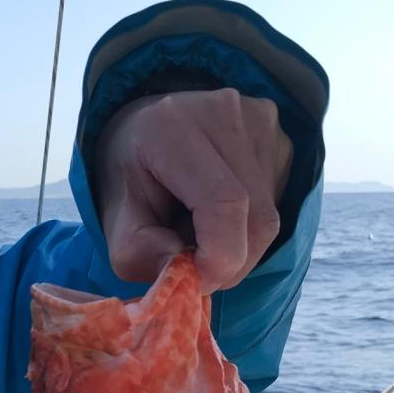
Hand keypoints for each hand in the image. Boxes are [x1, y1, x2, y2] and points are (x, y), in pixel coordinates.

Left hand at [95, 88, 292, 292]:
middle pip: (256, 219)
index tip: (194, 280)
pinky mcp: (279, 135)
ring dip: (239, 244)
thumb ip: (138, 251)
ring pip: (270, 217)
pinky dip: (248, 225)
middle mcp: (225, 112)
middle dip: (229, 262)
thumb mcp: (114, 218)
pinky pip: (277, 201)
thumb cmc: (130, 175)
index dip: (219, 258)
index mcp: (172, 125)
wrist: (146, 128)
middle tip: (195, 267)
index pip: (224, 203)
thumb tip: (189, 274)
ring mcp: (259, 120)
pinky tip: (220, 210)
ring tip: (199, 229)